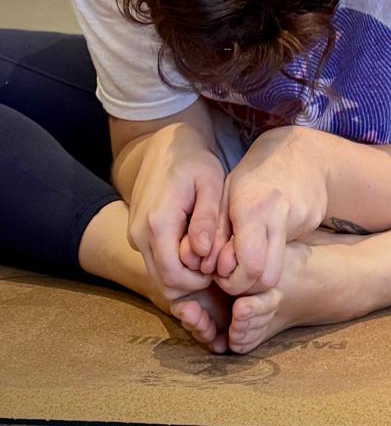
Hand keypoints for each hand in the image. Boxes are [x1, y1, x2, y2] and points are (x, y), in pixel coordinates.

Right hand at [127, 124, 226, 297]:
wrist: (164, 145)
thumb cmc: (193, 160)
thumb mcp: (210, 182)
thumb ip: (207, 218)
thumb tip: (202, 253)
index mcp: (158, 223)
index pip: (173, 275)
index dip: (199, 281)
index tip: (220, 267)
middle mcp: (139, 235)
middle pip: (164, 281)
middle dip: (192, 282)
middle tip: (216, 264)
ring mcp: (134, 236)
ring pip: (158, 275)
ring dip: (183, 274)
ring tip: (208, 253)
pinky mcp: (136, 236)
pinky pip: (155, 262)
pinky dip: (174, 264)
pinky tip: (194, 246)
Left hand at [215, 126, 328, 294]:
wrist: (300, 150)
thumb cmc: (254, 173)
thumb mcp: (226, 196)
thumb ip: (216, 233)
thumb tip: (211, 268)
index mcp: (252, 209)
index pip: (249, 268)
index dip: (233, 282)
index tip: (223, 273)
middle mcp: (280, 215)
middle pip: (268, 277)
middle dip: (249, 285)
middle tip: (237, 273)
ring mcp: (302, 218)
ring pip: (281, 266)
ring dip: (263, 268)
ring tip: (251, 250)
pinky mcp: (314, 220)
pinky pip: (292, 248)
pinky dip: (278, 248)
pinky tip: (273, 229)